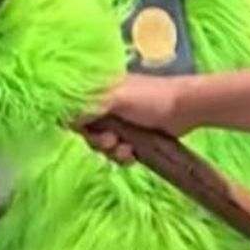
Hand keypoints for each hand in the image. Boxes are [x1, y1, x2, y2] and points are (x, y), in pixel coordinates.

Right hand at [78, 74, 193, 164]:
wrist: (186, 108)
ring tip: (126, 150)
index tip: (86, 131)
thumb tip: (63, 115)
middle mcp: (109, 107)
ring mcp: (123, 124)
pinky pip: (120, 153)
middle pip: (89, 132)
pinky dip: (124, 156)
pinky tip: (133, 156)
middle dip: (98, 142)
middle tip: (110, 142)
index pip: (76, 112)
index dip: (78, 125)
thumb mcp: (116, 98)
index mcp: (101, 92)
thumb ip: (88, 105)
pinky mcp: (136, 138)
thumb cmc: (151, 97)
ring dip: (113, 151)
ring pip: (105, 145)